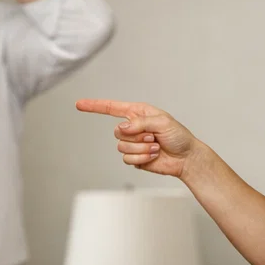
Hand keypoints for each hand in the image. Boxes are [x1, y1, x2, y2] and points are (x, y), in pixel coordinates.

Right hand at [76, 99, 197, 179]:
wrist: (185, 158)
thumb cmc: (178, 136)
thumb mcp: (162, 122)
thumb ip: (140, 122)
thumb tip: (122, 128)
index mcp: (138, 113)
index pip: (111, 108)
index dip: (95, 106)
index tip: (79, 104)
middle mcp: (133, 127)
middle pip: (117, 132)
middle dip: (136, 136)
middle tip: (152, 137)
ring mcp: (133, 143)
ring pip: (122, 148)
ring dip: (141, 148)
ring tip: (155, 147)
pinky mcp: (135, 158)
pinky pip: (128, 159)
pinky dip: (142, 158)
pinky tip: (153, 155)